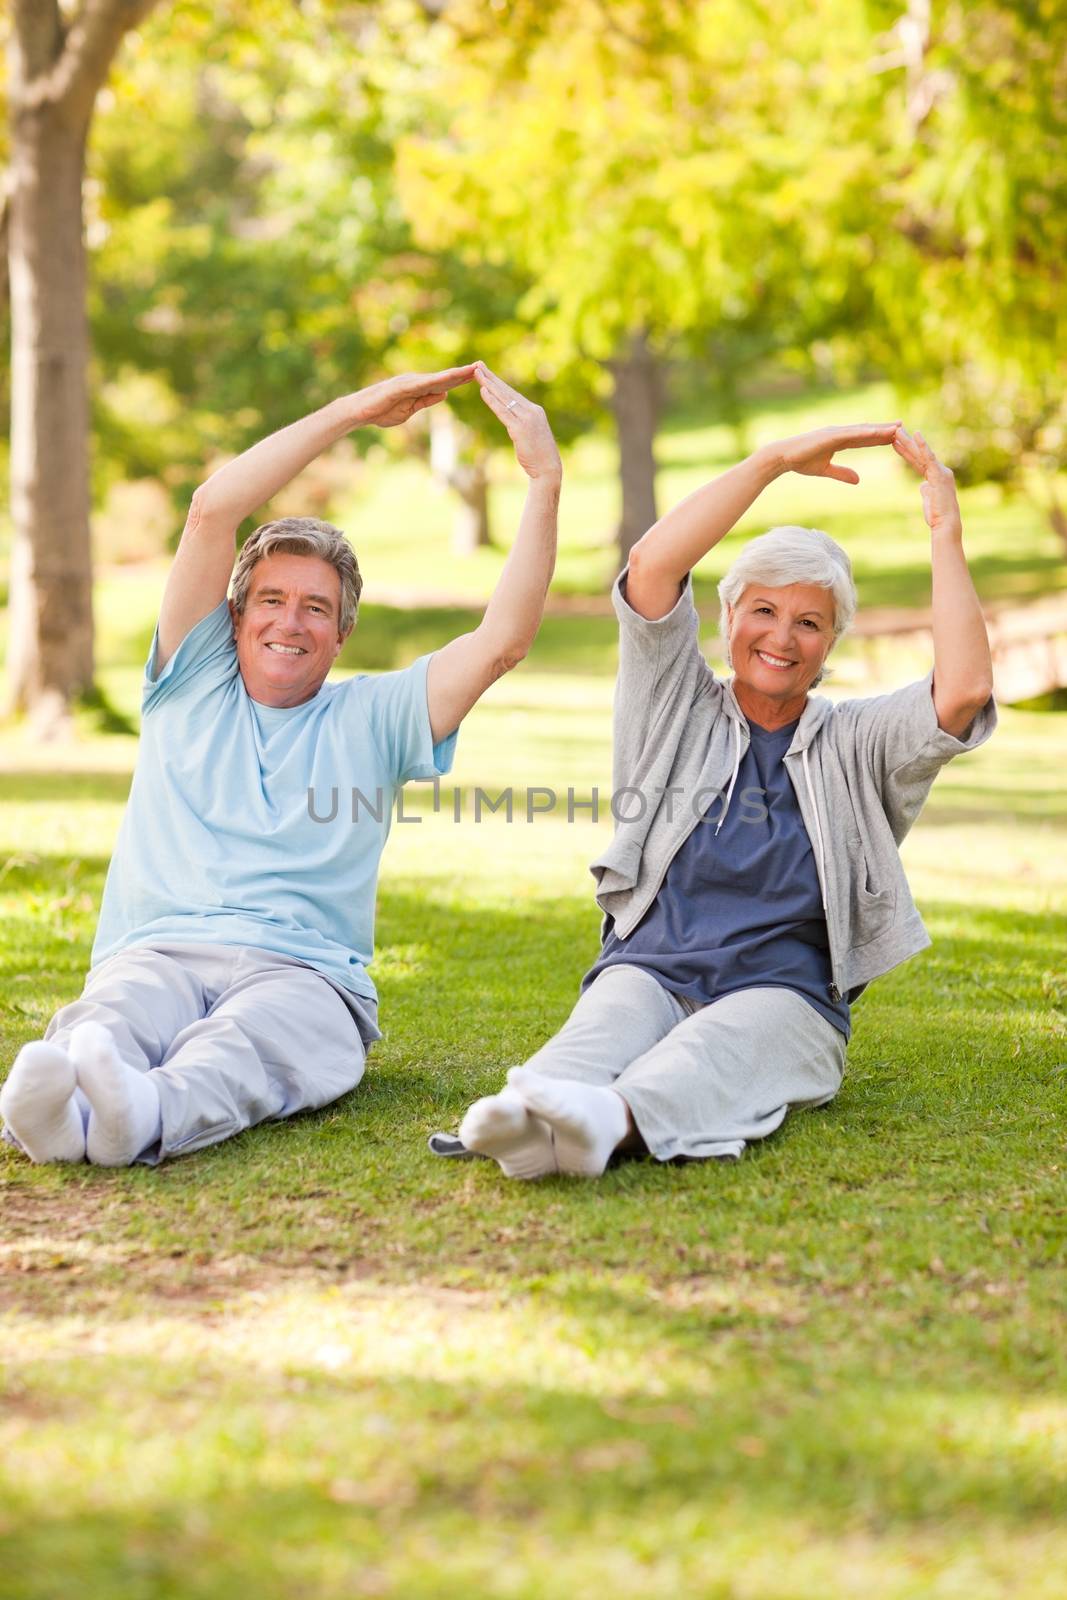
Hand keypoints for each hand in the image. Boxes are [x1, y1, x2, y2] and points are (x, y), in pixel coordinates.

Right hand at [353, 365, 475, 427]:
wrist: (360, 412)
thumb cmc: (382, 411)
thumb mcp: (411, 409)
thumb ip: (427, 401)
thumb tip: (445, 394)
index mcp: (419, 387)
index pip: (444, 383)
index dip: (461, 380)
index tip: (479, 376)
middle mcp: (416, 380)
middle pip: (444, 377)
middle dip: (463, 373)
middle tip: (483, 366)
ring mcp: (409, 382)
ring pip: (437, 378)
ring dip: (454, 374)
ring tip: (472, 369)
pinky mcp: (401, 387)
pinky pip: (422, 384)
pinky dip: (436, 381)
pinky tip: (449, 380)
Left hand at [475, 362, 561, 481]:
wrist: (548, 469)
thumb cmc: (540, 456)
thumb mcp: (532, 435)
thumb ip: (523, 424)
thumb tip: (513, 421)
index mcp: (535, 411)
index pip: (513, 394)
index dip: (499, 383)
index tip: (488, 373)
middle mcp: (531, 411)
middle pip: (507, 391)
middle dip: (491, 377)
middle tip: (478, 365)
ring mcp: (526, 419)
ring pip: (504, 398)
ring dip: (489, 384)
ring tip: (476, 373)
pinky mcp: (520, 429)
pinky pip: (503, 412)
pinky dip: (492, 400)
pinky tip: (483, 391)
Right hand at [767, 422, 902, 483]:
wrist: (783, 457)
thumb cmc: (801, 461)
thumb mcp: (826, 470)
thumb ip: (842, 474)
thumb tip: (858, 480)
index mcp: (839, 441)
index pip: (864, 440)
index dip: (879, 438)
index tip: (895, 438)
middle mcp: (839, 433)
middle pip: (867, 432)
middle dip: (884, 430)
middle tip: (903, 427)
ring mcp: (835, 432)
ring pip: (862, 430)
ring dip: (879, 428)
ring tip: (896, 427)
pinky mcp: (829, 435)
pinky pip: (850, 434)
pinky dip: (864, 432)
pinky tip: (876, 431)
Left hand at [892, 426, 961, 537]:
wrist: (945, 524)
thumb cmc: (937, 515)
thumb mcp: (929, 499)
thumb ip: (926, 489)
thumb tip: (923, 485)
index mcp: (936, 476)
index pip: (918, 461)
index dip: (906, 452)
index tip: (894, 443)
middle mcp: (940, 470)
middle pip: (919, 454)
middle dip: (906, 442)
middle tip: (894, 430)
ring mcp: (941, 471)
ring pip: (921, 454)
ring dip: (909, 441)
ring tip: (897, 431)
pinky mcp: (940, 474)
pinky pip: (929, 457)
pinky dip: (923, 446)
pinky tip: (916, 435)